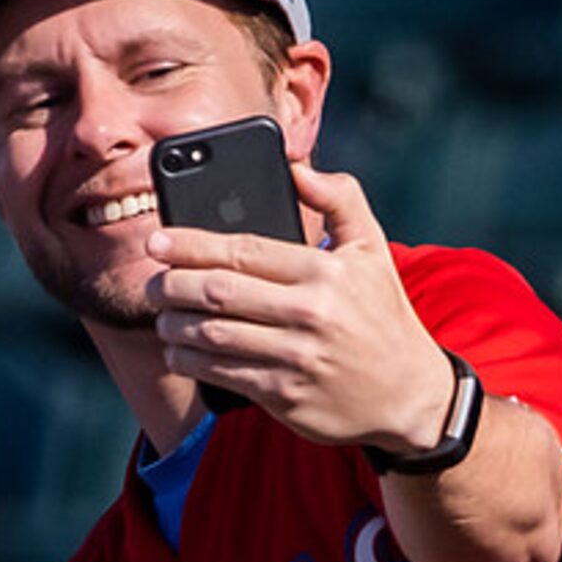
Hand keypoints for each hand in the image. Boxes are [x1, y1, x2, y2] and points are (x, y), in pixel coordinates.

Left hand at [146, 164, 453, 452]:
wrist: (409, 396)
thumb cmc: (382, 315)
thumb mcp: (373, 249)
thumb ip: (341, 198)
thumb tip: (299, 166)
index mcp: (325, 272)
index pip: (243, 251)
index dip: (191, 245)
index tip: (157, 242)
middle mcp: (309, 314)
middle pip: (218, 291)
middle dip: (171, 285)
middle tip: (152, 283)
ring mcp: (295, 358)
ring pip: (211, 335)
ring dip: (173, 325)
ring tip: (161, 317)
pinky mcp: (284, 396)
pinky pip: (221, 374)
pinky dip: (189, 362)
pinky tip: (178, 352)